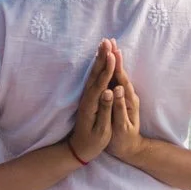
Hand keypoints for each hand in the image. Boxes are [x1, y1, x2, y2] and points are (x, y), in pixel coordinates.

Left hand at [67, 39, 118, 163]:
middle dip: (103, 56)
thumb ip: (105, 110)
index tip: (113, 54)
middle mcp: (87, 97)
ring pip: (94, 73)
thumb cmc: (92, 143)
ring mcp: (86, 97)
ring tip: (104, 44)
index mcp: (92, 104)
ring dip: (99, 58)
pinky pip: (94, 78)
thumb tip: (109, 92)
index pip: (101, 82)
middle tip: (108, 41)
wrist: (77, 149)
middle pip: (96, 73)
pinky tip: (100, 60)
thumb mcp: (102, 130)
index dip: (108, 68)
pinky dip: (98, 66)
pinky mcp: (88, 98)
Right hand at [107, 48, 145, 162]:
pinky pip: (115, 80)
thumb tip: (118, 89)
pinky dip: (111, 69)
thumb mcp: (121, 126)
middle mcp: (128, 96)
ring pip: (118, 74)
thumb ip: (119, 107)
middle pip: (120, 72)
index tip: (111, 50)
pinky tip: (107, 62)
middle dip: (114, 56)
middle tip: (108, 40)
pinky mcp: (120, 98)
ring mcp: (125, 96)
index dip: (116, 64)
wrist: (131, 148)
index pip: (121, 79)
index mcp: (128, 100)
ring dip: (113, 60)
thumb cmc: (124, 140)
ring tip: (108, 46)